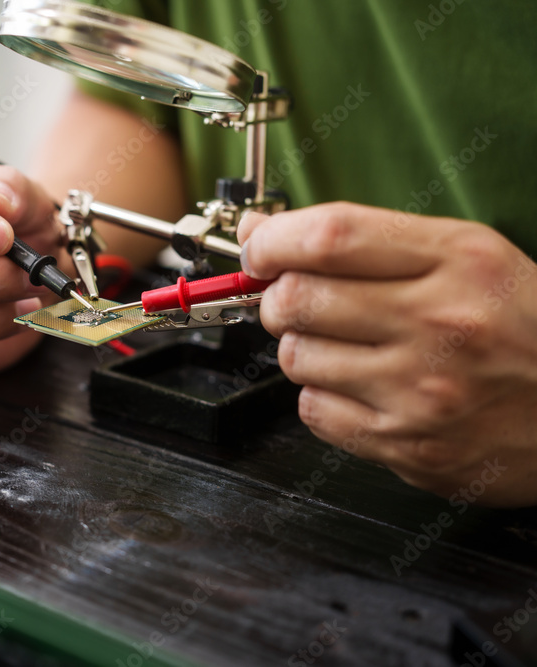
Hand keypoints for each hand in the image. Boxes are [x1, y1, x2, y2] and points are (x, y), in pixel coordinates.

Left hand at [238, 202, 536, 506]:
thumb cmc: (529, 332)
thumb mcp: (468, 259)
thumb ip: (363, 241)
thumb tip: (262, 231)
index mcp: (460, 262)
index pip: (330, 237)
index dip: (272, 240)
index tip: (260, 247)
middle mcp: (440, 324)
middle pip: (297, 298)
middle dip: (278, 297)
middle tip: (298, 300)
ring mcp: (422, 391)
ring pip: (297, 357)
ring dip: (304, 349)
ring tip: (347, 348)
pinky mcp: (407, 446)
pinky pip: (315, 410)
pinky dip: (323, 396)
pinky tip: (363, 389)